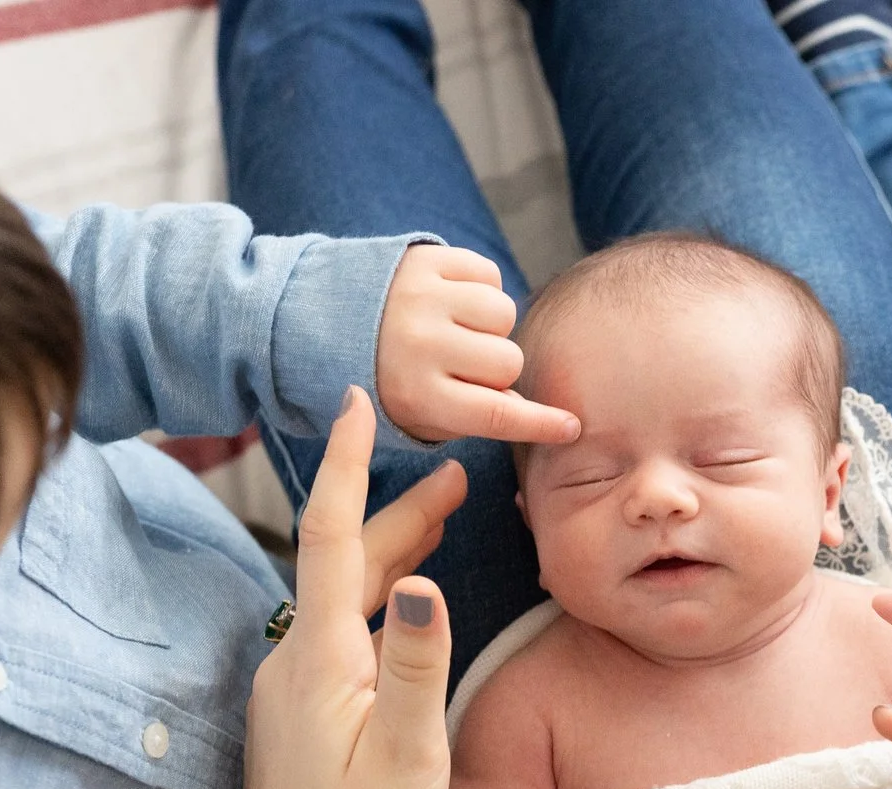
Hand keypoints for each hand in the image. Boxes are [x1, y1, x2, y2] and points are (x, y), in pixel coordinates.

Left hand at [241, 388, 455, 788]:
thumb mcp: (411, 757)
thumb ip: (417, 666)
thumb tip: (422, 582)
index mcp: (322, 662)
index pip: (333, 539)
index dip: (351, 468)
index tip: (358, 402)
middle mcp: (295, 663)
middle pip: (345, 562)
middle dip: (398, 508)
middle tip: (455, 471)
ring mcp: (291, 687)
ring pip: (344, 597)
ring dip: (393, 553)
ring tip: (445, 517)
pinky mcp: (298, 712)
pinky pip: (340, 631)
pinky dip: (378, 596)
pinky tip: (406, 601)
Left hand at [375, 244, 579, 445]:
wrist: (320, 318)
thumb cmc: (382, 376)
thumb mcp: (415, 415)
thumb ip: (470, 418)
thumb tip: (526, 410)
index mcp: (415, 392)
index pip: (496, 414)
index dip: (541, 422)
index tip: (571, 426)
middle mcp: (420, 343)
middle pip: (508, 361)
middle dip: (497, 369)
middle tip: (467, 366)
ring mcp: (423, 295)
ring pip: (503, 313)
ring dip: (491, 326)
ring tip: (459, 329)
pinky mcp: (425, 259)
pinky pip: (488, 273)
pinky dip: (481, 288)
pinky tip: (454, 301)